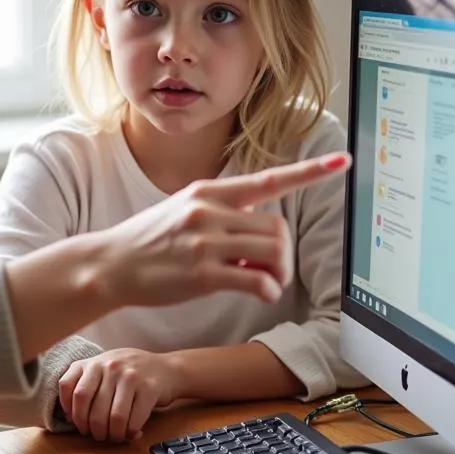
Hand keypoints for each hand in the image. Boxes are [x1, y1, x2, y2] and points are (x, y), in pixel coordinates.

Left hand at [58, 349, 179, 442]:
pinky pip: (133, 419)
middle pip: (88, 407)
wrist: (167, 368)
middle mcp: (109, 365)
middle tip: (97, 435)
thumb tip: (72, 419)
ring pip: (112, 417)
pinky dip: (129, 433)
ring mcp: (129, 376)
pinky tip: (130, 433)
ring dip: (111, 434)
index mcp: (93, 362)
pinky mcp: (149, 388)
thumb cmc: (129, 373)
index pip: (69, 388)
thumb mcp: (104, 369)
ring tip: (113, 436)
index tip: (77, 423)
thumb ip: (86, 385)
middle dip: (91, 429)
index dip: (70, 411)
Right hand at [96, 151, 349, 307]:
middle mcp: (208, 210)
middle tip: (266, 268)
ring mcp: (204, 241)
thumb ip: (222, 212)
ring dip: (276, 272)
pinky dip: (267, 289)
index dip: (311, 172)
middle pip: (277, 227)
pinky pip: (256, 279)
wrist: (110, 265)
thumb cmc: (148, 241)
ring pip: (272, 251)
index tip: (344, 160)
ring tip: (261, 281)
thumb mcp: (182, 211)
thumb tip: (259, 224)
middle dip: (280, 252)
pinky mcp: (201, 273)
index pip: (268, 179)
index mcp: (208, 192)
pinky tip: (258, 293)